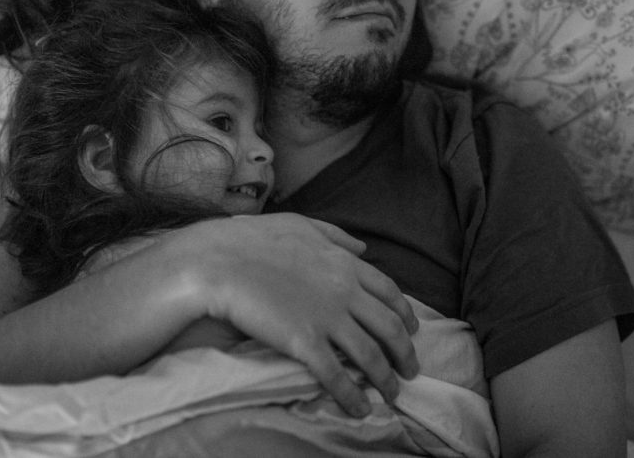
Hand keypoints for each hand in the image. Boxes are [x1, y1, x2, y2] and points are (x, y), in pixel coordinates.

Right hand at [183, 213, 419, 416]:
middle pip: (389, 326)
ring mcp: (326, 317)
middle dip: (405, 352)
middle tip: (411, 369)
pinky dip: (351, 396)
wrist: (220, 260)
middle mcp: (344, 291)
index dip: (405, 314)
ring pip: (370, 354)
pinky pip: (335, 374)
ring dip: (386, 379)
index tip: (413, 329)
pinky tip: (359, 409)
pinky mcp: (304, 341)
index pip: (389, 292)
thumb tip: (363, 247)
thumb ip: (336, 236)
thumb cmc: (254, 239)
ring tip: (393, 394)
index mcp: (345, 263)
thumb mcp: (302, 224)